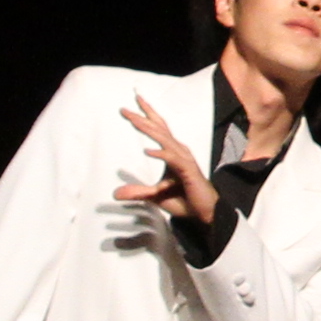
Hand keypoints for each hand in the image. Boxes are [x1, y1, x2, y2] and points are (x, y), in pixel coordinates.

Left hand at [114, 97, 218, 226]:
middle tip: (124, 110)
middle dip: (142, 117)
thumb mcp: (155, 196)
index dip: (145, 116)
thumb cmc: (184, 200)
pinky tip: (147, 151)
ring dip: (148, 129)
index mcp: (172, 153)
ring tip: (134, 121)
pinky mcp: (188, 171)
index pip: (157, 130)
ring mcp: (184, 160)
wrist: (204, 213)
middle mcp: (178, 151)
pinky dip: (160, 154)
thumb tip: (116, 194)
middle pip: (158, 129)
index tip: (129, 108)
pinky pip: (172, 159)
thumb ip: (137, 192)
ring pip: (164, 139)